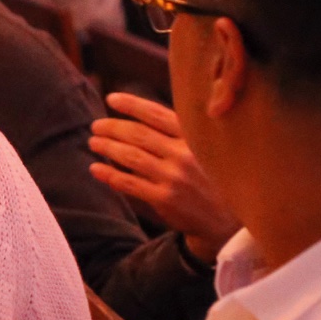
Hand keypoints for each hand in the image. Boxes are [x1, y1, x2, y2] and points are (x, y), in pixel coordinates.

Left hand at [89, 92, 240, 259]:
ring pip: (131, 156)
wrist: (227, 220)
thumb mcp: (206, 149)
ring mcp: (174, 178)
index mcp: (194, 138)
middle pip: (139, 134)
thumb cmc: (212, 178)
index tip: (111, 99)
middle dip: (112, 127)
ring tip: (93, 143)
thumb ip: (180, 132)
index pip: (157, 115)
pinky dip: (110, 175)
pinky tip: (96, 169)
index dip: (132, 105)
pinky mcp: (165, 199)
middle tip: (96, 126)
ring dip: (107, 148)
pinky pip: (130, 183)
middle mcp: (184, 155)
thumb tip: (142, 113)